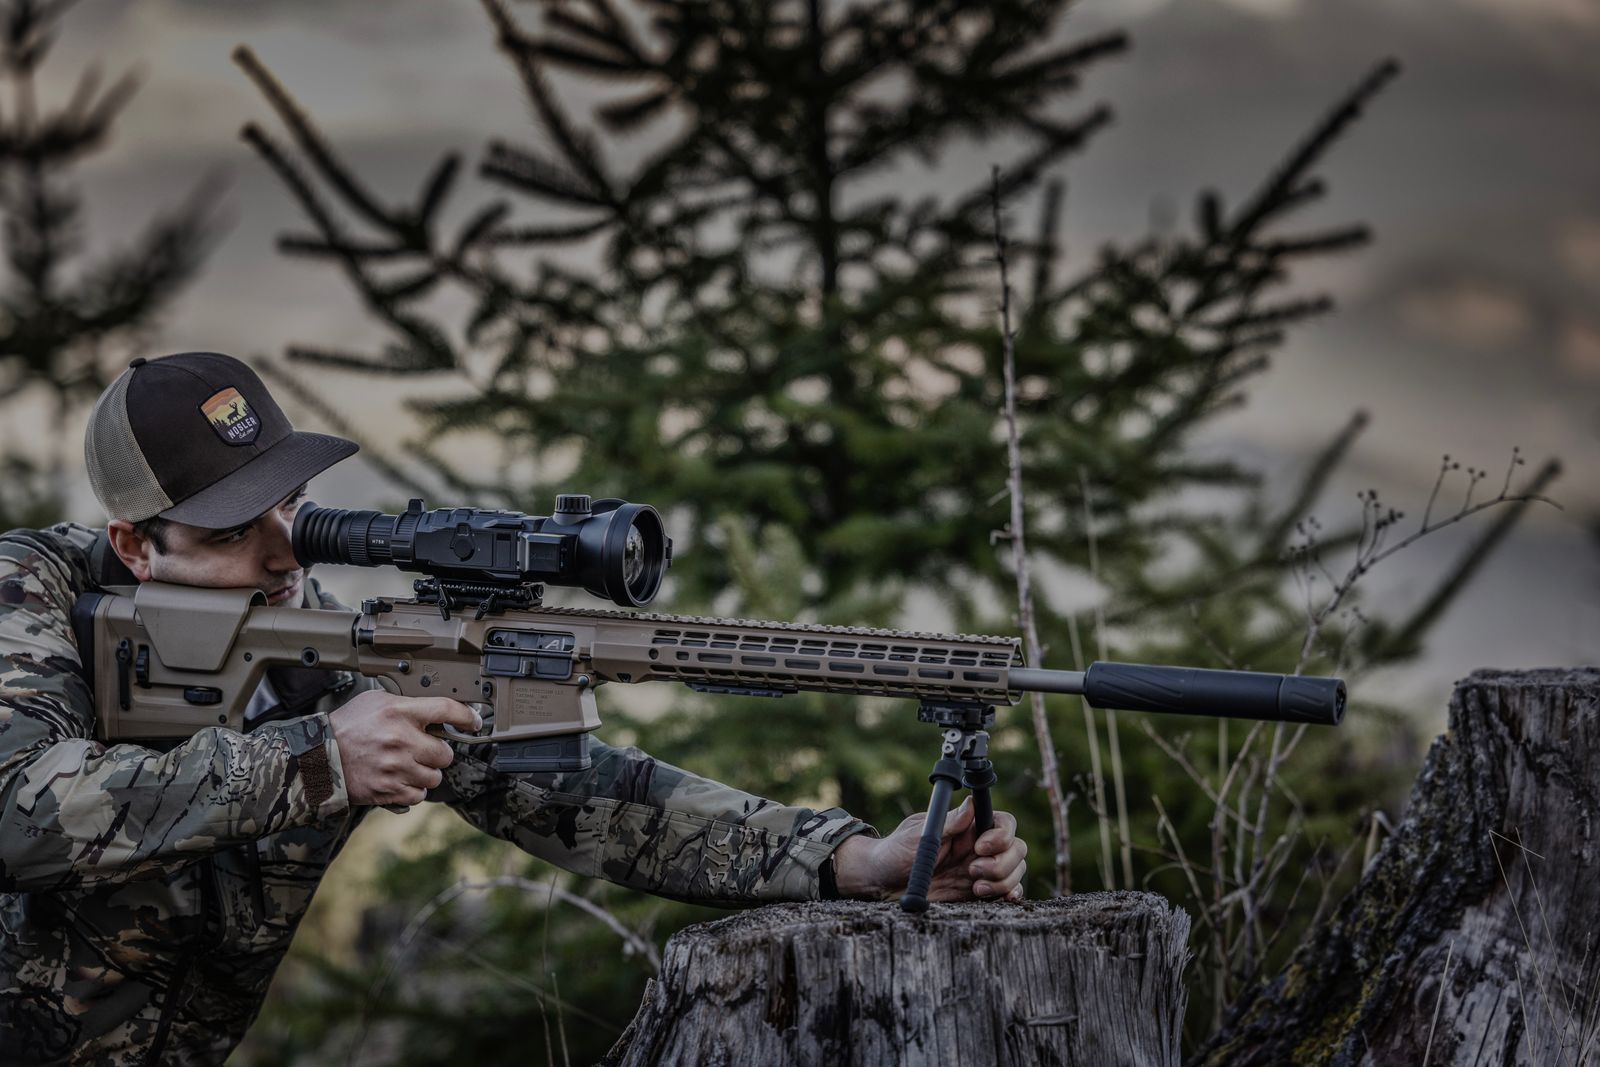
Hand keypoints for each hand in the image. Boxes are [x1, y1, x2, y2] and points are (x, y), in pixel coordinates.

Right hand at [328, 690, 478, 806]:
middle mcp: (401, 740)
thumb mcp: (376, 701)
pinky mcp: (388, 790)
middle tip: (427, 750)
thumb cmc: (347, 726)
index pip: (446, 709)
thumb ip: (406, 703)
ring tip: (410, 765)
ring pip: (434, 777)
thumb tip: (436, 710)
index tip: (473, 721)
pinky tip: (402, 780)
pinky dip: (414, 791)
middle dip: (439, 753)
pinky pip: (418, 796)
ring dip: (426, 773)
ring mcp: (395, 768)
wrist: (317, 756)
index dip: (466, 716)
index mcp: (399, 712)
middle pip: (446, 753)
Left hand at [832, 798, 1027, 902]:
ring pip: (1015, 870)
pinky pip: (1008, 891)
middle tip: (973, 871)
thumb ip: (947, 823)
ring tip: (974, 887)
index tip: (979, 847)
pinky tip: (994, 896)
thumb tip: (970, 803)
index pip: (1003, 822)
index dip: (1001, 834)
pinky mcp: (981, 891)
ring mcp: (983, 869)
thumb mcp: (918, 834)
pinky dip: (1010, 894)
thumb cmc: (897, 851)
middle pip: (1016, 848)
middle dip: (1002, 862)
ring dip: (1002, 880)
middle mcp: (980, 846)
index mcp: (968, 827)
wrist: (885, 883)